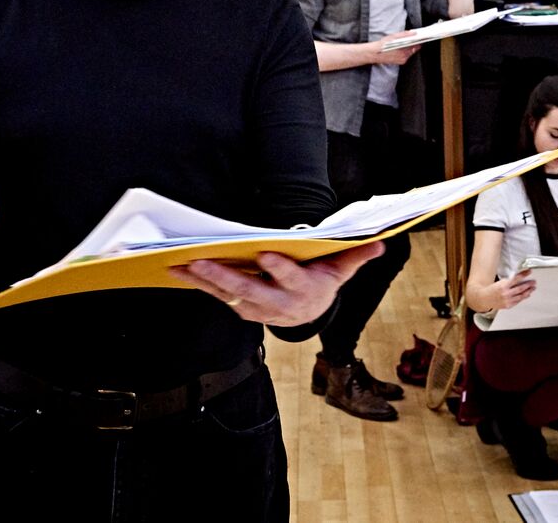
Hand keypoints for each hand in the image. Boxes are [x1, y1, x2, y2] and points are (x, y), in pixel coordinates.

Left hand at [167, 241, 385, 326]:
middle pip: (250, 291)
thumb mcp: (341, 269)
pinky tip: (179, 271)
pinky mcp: (242, 308)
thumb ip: (355, 256)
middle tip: (203, 260)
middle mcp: (278, 304)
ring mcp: (257, 309)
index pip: (292, 280)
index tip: (265, 254)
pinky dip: (198, 284)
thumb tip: (379, 243)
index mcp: (304, 291)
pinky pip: (218, 296)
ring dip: (203, 281)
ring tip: (180, 264)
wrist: (310, 314)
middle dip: (225, 276)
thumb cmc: (322, 281)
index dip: (279, 269)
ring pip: (228, 295)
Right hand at [372, 30, 419, 64]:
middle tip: (413, 39)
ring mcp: (402, 60)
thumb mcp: (394, 36)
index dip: (418, 40)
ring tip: (406, 43)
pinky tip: (401, 48)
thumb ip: (404, 34)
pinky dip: (405, 52)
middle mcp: (404, 57)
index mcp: (403, 50)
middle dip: (414, 44)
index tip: (420, 37)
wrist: (374, 53)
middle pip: (413, 49)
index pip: (416, 45)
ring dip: (409, 48)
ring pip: (410, 53)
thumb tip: (413, 33)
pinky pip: (406, 56)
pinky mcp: (400, 62)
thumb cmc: (382, 45)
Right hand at [480, 269, 534, 311]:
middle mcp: (506, 293)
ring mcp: (507, 300)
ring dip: (528, 291)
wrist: (483, 298)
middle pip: (520, 288)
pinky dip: (523, 298)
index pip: (516, 279)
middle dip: (528, 284)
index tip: (529, 272)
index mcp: (503, 285)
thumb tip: (519, 278)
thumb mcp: (499, 282)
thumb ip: (508, 281)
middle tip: (534, 282)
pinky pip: (518, 301)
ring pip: (521, 296)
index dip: (523, 275)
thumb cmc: (491, 289)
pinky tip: (526, 295)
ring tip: (532, 288)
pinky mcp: (508, 305)